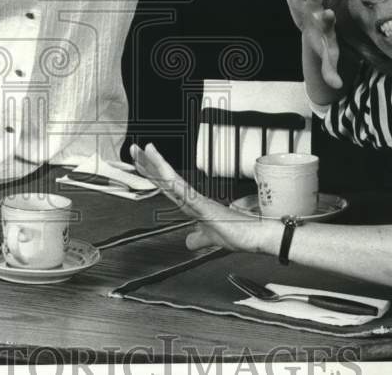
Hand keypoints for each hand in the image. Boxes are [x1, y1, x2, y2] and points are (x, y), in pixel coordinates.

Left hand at [129, 143, 270, 253]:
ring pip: (175, 183)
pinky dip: (178, 187)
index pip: (166, 186)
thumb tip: (189, 241)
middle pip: (166, 180)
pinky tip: (168, 179)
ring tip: (148, 152)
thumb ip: (198, 238)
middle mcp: (193, 200)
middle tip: (135, 149)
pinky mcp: (208, 210)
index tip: (139, 161)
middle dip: (149, 164)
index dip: (152, 173)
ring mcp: (200, 203)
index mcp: (192, 205)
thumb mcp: (210, 238)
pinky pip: (189, 196)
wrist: (257, 237)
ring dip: (160, 167)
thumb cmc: (238, 232)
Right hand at [264, 0, 341, 88]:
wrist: (318, 26)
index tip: (330, 13)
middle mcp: (316, 9)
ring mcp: (304, 1)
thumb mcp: (328, 58)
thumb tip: (337, 87)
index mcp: (324, 24)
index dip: (329, 18)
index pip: (328, 21)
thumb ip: (331, 71)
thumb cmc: (324, 41)